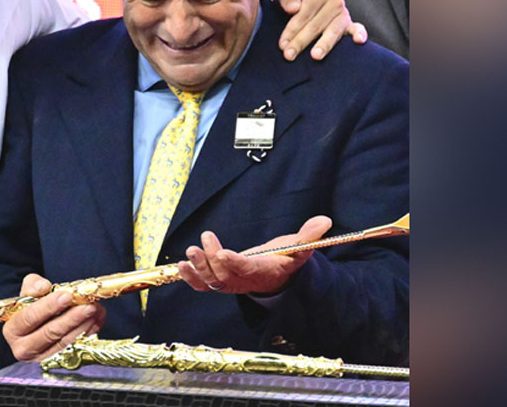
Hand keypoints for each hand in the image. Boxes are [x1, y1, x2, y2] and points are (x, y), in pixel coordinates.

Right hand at [2, 274, 104, 361]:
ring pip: (64, 342)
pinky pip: (75, 348)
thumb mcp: (27, 292)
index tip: (67, 296)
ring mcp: (41, 358)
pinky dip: (88, 333)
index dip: (49, 306)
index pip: (30, 317)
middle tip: (88, 305)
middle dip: (71, 318)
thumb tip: (43, 287)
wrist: (39, 321)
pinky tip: (97, 319)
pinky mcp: (57, 362)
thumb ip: (32, 285)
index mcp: (12, 330)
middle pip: (50, 333)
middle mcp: (24, 348)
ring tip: (95, 310)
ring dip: (83, 325)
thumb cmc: (32, 306)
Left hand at [177, 216, 331, 295]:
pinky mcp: (220, 282)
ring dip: (198, 267)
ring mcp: (230, 283)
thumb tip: (325, 221)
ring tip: (191, 251)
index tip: (222, 254)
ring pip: (210, 281)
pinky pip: (202, 285)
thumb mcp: (299, 248)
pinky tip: (181, 264)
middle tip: (199, 244)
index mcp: (263, 271)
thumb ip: (309, 237)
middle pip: (223, 276)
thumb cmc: (286, 260)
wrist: (277, 278)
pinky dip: (190, 277)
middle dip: (209, 262)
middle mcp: (244, 281)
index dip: (234, 263)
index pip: (246, 269)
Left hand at [271, 0, 367, 60]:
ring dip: (324, 44)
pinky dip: (359, 33)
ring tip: (315, 56)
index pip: (304, 14)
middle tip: (289, 55)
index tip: (282, 45)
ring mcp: (344, 13)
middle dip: (301, 42)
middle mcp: (335, 1)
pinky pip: (356, 28)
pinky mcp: (349, 24)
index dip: (292, 30)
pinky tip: (358, 41)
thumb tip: (294, 8)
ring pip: (333, 31)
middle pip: (316, 25)